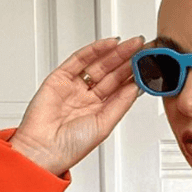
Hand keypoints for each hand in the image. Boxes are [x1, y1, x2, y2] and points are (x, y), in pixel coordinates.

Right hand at [9, 35, 146, 175]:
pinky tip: (110, 44)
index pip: (120, 89)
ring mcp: (74, 87)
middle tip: (144, 49)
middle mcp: (88, 98)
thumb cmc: (71, 146)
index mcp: (99, 112)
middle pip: (111, 74)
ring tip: (133, 44)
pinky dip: (95, 50)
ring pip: (98, 64)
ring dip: (116, 53)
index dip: (134, 76)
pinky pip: (79, 59)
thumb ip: (120, 104)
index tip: (148, 66)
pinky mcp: (60, 77)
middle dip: (128, 61)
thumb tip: (136, 87)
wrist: (44, 148)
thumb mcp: (104, 125)